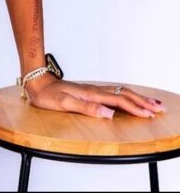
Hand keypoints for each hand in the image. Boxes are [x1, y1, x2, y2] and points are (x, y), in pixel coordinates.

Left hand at [24, 73, 167, 118]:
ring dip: (137, 97)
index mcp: (91, 94)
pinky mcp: (89, 90)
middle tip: (160, 108)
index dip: (135, 108)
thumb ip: (87, 108)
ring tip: (151, 103)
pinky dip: (125, 95)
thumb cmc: (48, 95)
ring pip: (119, 91)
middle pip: (123, 94)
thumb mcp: (64, 104)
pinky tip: (129, 97)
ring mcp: (92, 89)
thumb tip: (109, 114)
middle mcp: (94, 90)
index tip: (150, 115)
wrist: (36, 82)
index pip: (118, 101)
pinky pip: (113, 91)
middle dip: (143, 102)